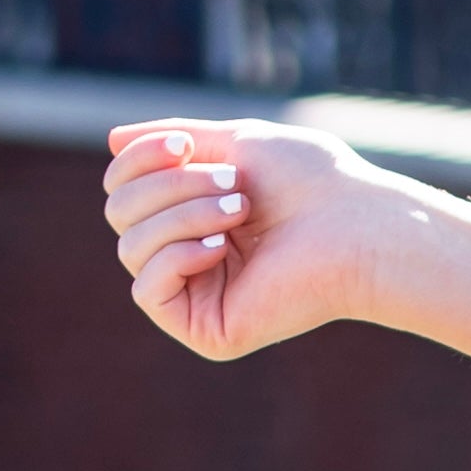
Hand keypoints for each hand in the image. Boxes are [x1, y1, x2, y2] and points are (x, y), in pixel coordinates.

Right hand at [100, 120, 470, 376]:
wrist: (358, 224)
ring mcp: (198, 295)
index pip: (123, 189)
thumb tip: (113, 142)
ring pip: (131, 247)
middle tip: (233, 184)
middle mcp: (190, 256)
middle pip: (120, 215)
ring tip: (240, 210)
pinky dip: (177, 257)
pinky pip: (147, 291)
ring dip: (182, 216)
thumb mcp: (234, 142)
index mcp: (193, 214)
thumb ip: (172, 141)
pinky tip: (221, 248)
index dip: (140, 161)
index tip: (187, 143)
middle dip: (168, 187)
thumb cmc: (311, 181)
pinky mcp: (207, 329)